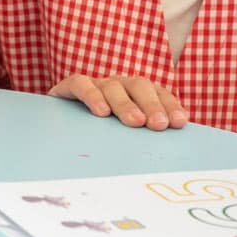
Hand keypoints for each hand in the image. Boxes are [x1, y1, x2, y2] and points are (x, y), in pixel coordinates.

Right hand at [48, 73, 188, 129]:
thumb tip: (169, 152)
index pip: (158, 92)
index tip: (178, 122)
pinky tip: (100, 111)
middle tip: (158, 124)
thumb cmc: (98, 135)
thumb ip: (144, 138)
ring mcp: (95, 84)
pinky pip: (81, 84)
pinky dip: (91, 95)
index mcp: (136, 94)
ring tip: (134, 121)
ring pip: (112, 86)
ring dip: (125, 103)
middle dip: (151, 104)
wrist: (58, 131)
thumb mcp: (124, 136)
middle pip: (138, 86)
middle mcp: (118, 86)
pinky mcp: (70, 87)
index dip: (169, 104)